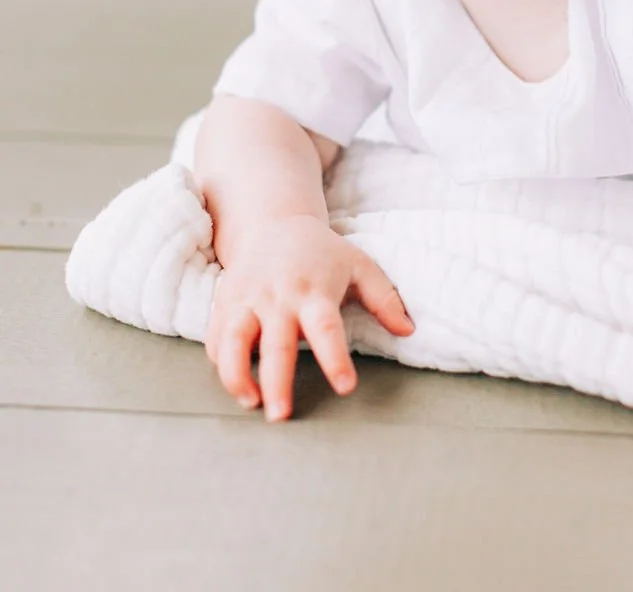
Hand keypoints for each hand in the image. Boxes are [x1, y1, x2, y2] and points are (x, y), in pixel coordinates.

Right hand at [205, 214, 414, 420]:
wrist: (274, 224)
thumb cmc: (322, 253)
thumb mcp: (359, 265)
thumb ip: (385, 298)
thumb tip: (409, 330)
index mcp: (314, 290)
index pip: (326, 327)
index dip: (334, 358)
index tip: (345, 387)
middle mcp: (278, 296)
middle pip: (275, 342)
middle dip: (276, 381)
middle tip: (282, 416)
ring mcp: (247, 299)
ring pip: (233, 340)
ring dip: (237, 375)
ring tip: (251, 403)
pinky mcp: (224, 303)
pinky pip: (216, 338)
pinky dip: (221, 364)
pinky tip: (237, 383)